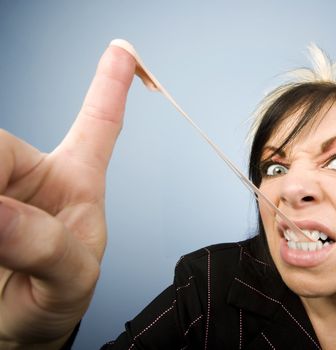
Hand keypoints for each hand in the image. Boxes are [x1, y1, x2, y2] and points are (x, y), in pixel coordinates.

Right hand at [0, 44, 135, 348]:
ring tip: (0, 245)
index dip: (110, 87)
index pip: (97, 127)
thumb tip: (2, 210)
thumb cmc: (54, 300)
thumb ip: (47, 247)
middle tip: (1, 216)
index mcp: (76, 185)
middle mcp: (31, 178)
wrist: (14, 330)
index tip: (125, 51)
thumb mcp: (70, 280)